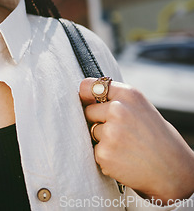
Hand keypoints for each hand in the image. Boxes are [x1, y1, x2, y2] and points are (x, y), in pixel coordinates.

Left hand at [80, 78, 193, 202]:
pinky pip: (95, 151)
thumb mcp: (140, 108)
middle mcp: (118, 109)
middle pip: (88, 111)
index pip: (88, 86)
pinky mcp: (104, 153)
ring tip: (127, 147)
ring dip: (103, 140)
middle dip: (99, 121)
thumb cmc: (156, 138)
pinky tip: (124, 159)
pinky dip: (106, 156)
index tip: (88, 101)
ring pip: (92, 131)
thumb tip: (84, 96)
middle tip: (122, 132)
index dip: (86, 95)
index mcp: (128, 95)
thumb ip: (116, 99)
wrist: (174, 171)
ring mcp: (110, 132)